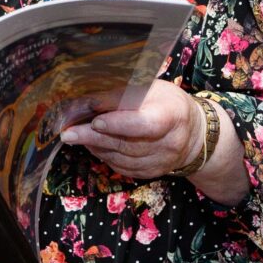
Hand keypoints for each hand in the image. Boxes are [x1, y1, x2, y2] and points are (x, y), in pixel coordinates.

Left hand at [59, 80, 198, 180]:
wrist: (194, 135)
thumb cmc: (168, 103)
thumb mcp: (151, 89)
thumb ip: (122, 95)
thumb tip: (89, 101)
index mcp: (172, 116)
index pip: (145, 124)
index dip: (120, 124)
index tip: (96, 121)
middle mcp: (169, 144)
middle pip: (127, 144)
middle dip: (94, 138)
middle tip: (68, 133)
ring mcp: (161, 163)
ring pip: (121, 158)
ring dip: (96, 146)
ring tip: (76, 135)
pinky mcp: (151, 174)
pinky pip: (122, 168)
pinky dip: (104, 156)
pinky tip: (93, 144)